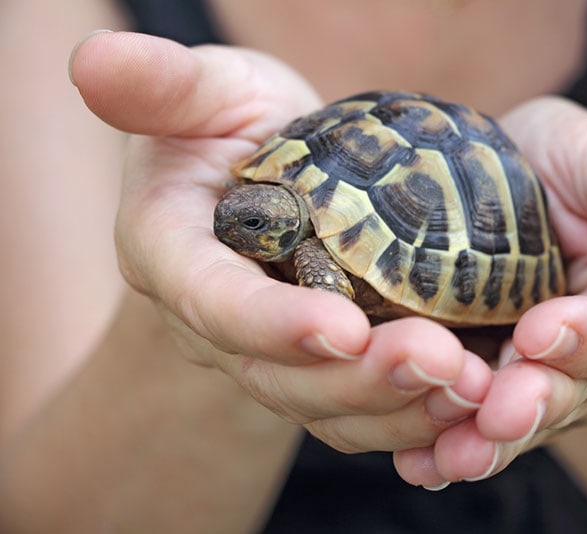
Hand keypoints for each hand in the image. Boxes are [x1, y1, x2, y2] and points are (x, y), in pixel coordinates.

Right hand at [69, 31, 491, 452]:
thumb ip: (164, 87)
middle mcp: (218, 322)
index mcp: (175, 256)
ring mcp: (269, 354)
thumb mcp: (206, 95)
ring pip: (327, 406)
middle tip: (442, 363)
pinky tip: (468, 397)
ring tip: (472, 386)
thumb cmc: (229, 128)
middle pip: (280, 375)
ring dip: (399, 405)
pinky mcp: (317, 369)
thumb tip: (93, 59)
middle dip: (359, 378)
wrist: (261, 183)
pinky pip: (360, 409)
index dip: (271, 324)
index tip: (345, 329)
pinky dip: (413, 411)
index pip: (214, 301)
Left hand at [395, 97, 586, 486]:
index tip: (542, 331)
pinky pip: (479, 428)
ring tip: (449, 456)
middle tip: (496, 414)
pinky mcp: (503, 396)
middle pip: (579, 391)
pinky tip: (418, 462)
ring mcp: (558, 386)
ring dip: (486, 443)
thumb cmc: (559, 165)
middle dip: (534, 404)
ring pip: (525, 423)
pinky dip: (446, 444)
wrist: (504, 189)